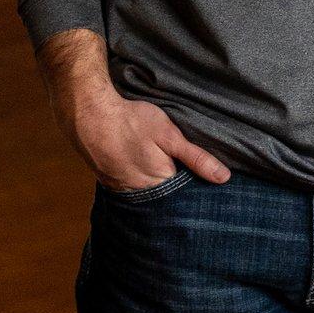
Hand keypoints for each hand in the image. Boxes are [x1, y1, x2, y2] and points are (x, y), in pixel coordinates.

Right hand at [38, 30, 230, 190]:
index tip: (204, 177)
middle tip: (181, 166)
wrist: (89, 116)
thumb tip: (223, 178)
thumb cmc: (132, 122)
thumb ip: (196, 157)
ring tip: (162, 166)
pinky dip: (140, 180)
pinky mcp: (111, 182)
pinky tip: (142, 167)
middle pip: (168, 196)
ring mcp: (123, 189)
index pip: (186, 193)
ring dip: (157, 185)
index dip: (196, 185)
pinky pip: (133, 188)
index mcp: (160, 183)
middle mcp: (141, 193)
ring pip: (150, 193)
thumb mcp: (170, 135)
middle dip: (177, 187)